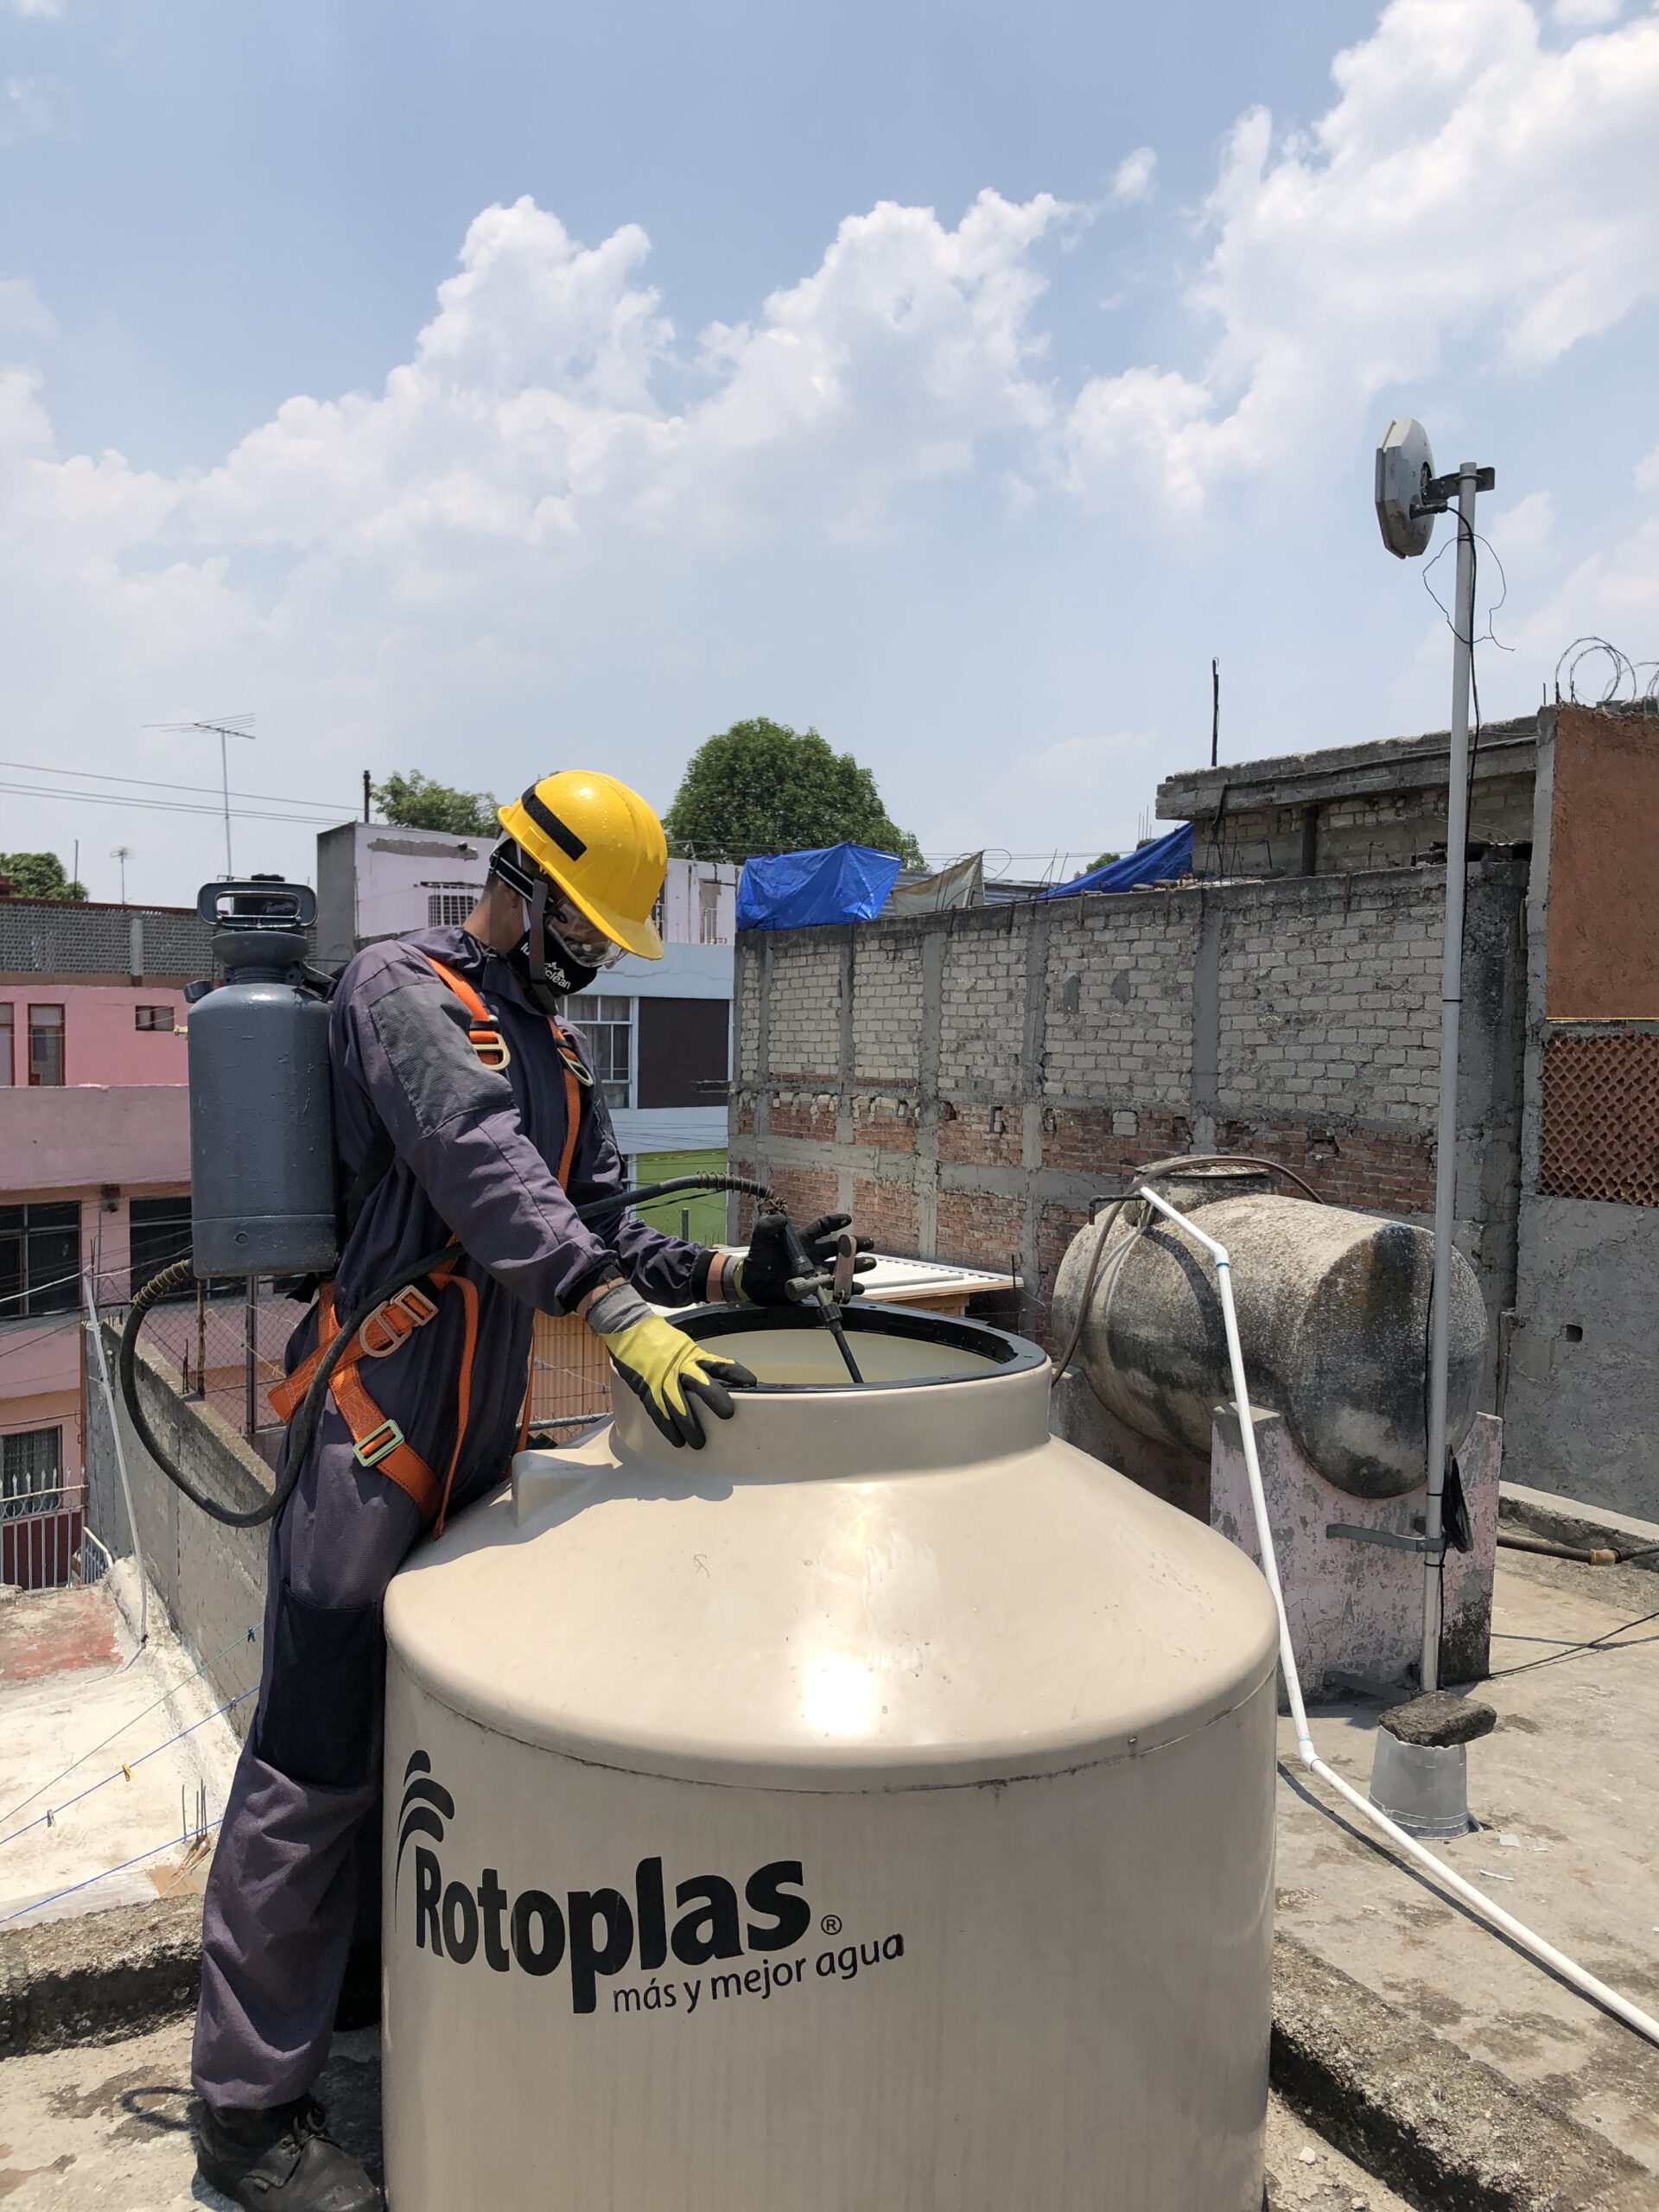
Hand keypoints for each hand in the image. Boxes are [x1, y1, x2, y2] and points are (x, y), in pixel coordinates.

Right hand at [584, 1283, 755, 1448]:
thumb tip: (713, 1377)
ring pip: (679, 1404)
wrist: (627, 1327)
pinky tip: (676, 1440)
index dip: (734, 1373)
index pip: (717, 1363)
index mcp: (690, 1354)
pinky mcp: (646, 1388)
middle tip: (728, 1415)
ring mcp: (661, 1378)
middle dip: (715, 1399)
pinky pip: (658, 1411)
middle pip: (701, 1384)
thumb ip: (695, 1362)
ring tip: (699, 1443)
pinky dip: (667, 1427)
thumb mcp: (681, 1345)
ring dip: (690, 1425)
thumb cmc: (656, 1337)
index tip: (752, 1382)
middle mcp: (679, 1366)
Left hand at [732, 1211, 874, 1307]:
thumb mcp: (761, 1238)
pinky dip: (846, 1289)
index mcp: (803, 1240)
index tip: (847, 1219)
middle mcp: (813, 1255)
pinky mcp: (814, 1288)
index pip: (822, 1227)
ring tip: (870, 1264)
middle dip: (854, 1245)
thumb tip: (781, 1219)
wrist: (753, 1284)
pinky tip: (856, 1288)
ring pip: (840, 1268)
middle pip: (838, 1248)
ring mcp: (815, 1272)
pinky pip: (834, 1288)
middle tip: (869, 1243)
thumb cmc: (758, 1259)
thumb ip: (768, 1226)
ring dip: (856, 1266)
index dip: (835, 1222)